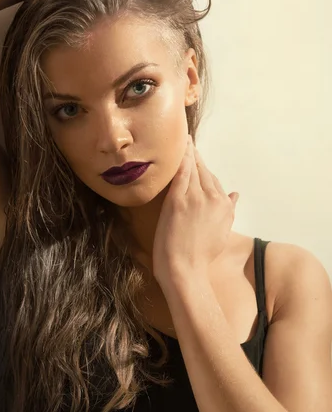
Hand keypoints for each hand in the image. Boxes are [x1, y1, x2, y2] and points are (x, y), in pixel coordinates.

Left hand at [152, 135, 238, 291]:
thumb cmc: (200, 257)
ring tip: (185, 142)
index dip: (206, 171)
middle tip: (190, 143)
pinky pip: (182, 174)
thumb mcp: (222, 232)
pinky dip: (183, 160)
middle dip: (198, 158)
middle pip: (205, 173)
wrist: (185, 269)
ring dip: (189, 154)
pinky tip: (181, 150)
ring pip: (194, 170)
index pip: (215, 182)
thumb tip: (235, 195)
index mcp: (225, 207)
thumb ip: (229, 211)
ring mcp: (195, 198)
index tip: (200, 161)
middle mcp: (213, 199)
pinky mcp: (178, 200)